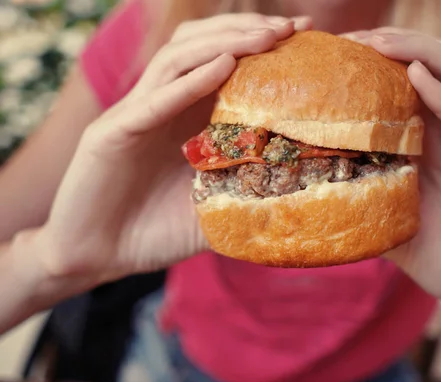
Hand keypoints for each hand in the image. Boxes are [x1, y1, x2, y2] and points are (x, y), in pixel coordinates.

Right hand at [37, 14, 310, 283]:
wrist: (97, 256)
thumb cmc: (155, 232)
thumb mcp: (215, 210)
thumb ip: (249, 194)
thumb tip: (303, 192)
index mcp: (185, 116)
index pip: (223, 61)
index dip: (260, 42)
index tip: (305, 34)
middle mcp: (161, 105)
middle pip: (201, 45)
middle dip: (246, 30)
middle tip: (290, 27)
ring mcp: (134, 114)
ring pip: (177, 59)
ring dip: (223, 43)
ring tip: (266, 37)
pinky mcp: (112, 133)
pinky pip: (155, 100)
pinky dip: (191, 81)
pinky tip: (224, 66)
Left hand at [343, 28, 440, 326]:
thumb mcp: (396, 230)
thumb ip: (368, 208)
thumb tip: (315, 199)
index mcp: (438, 145)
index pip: (410, 87)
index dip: (378, 66)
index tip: (337, 56)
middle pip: (437, 68)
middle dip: (397, 46)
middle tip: (355, 40)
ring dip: (424, 53)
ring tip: (382, 44)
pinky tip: (417, 78)